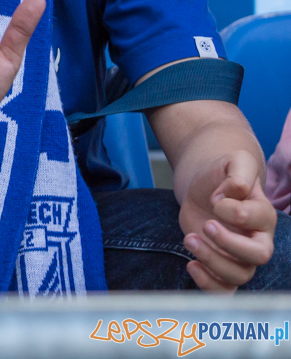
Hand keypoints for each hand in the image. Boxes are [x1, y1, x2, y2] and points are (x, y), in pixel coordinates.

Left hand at [178, 149, 278, 290]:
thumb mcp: (233, 162)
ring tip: (189, 238)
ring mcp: (240, 256)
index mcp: (263, 214)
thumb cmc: (222, 176)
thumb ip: (239, 172)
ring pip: (239, 275)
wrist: (205, 189)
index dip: (235, 211)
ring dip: (212, 261)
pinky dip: (209, 285)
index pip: (259, 219)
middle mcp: (258, 239)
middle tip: (206, 225)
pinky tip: (191, 264)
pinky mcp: (221, 266)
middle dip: (230, 244)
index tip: (215, 199)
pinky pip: (225, 290)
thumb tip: (236, 190)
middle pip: (259, 256)